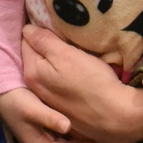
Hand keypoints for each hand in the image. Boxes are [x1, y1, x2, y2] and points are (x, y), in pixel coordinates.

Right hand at [0, 87, 92, 142]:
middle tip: (95, 134)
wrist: (0, 91)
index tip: (95, 141)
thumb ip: (51, 119)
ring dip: (75, 139)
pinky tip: (76, 121)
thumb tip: (68, 127)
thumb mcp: (34, 109)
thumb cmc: (16, 100)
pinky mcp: (37, 128)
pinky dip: (68, 132)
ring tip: (88, 128)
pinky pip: (57, 135)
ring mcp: (37, 137)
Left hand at [21, 26, 142, 142]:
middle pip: (35, 57)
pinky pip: (56, 85)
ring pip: (46, 71)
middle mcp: (34, 88)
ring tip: (72, 55)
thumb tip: (26, 29)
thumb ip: (44, 41)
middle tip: (65, 38)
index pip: (27, 41)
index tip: (54, 25)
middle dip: (45, 46)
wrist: (116, 116)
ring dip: (54, 62)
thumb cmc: (93, 82)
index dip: (39, 30)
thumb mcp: (67, 55)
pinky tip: (76, 75)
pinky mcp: (62, 109)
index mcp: (32, 72)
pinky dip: (61, 77)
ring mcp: (47, 101)